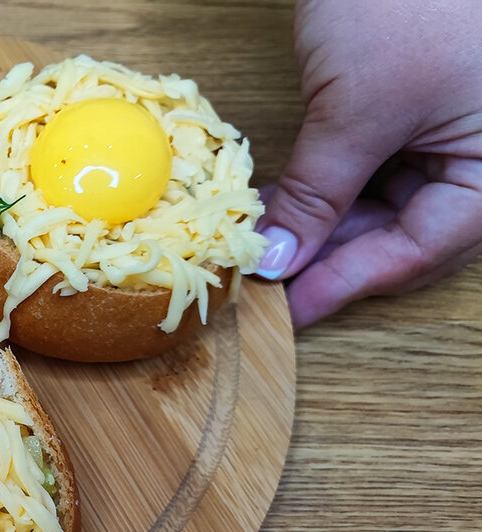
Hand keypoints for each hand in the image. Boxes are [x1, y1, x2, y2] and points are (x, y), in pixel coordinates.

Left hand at [254, 0, 481, 327]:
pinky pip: (371, 161)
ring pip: (384, 199)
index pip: (425, 249)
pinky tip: (279, 200)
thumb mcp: (358, 109)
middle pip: (407, 230)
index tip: (292, 309)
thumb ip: (321, 193)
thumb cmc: (407, 2)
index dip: (352, 282)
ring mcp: (450, 126)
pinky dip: (326, 181)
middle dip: (332, 253)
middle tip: (267, 278)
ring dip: (322, 221)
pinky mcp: (413, 103)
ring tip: (262, 240)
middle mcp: (480, 153)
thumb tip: (281, 258)